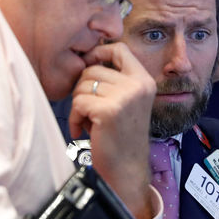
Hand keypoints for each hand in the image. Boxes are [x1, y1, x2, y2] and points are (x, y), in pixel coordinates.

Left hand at [68, 41, 155, 218]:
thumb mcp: (126, 101)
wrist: (126, 171)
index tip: (89, 65)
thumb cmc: (120, 136)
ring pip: (81, 86)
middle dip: (82, 88)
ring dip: (78, 105)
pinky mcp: (108, 111)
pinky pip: (77, 103)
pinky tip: (83, 131)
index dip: (99, 52)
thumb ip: (115, 79)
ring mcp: (125, 97)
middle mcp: (138, 85)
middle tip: (89, 110)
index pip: (120, 48)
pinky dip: (74, 118)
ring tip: (89, 122)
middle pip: (92, 68)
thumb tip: (87, 57)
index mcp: (144, 80)